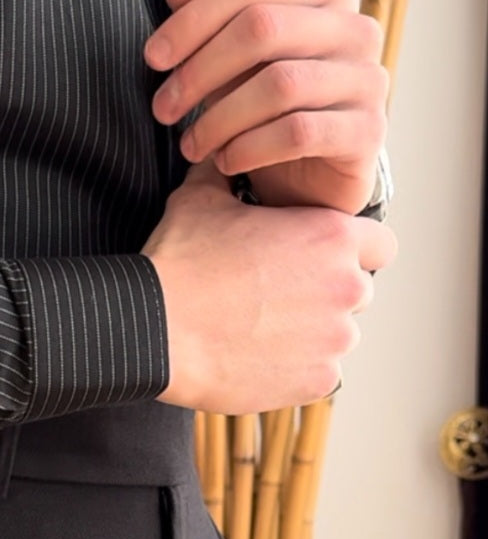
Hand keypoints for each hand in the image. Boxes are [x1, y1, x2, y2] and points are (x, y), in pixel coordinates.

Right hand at [141, 156, 398, 413]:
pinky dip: (293, 365)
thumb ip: (225, 176)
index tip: (322, 255)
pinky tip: (252, 353)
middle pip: (357, 290)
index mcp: (330, 238)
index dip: (354, 248)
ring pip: (336, 334)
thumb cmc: (180, 262)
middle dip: (326, 291)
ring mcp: (335, 340)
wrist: (156, 328)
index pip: (381, 243)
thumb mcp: (200, 199)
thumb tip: (221, 158)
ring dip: (309, 330)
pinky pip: (317, 371)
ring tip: (257, 326)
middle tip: (276, 292)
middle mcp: (346, 288)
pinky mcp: (317, 381)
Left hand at [143, 0, 389, 213]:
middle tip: (163, 108)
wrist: (309, 173)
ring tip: (191, 145)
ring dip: (219, 119)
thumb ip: (202, 4)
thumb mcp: (227, 51)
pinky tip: (226, 161)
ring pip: (279, 84)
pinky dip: (250, 148)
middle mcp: (356, 28)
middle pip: (262, 27)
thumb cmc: (265, 101)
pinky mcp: (369, 131)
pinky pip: (298, 132)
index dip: (193, 17)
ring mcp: (369, 79)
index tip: (153, 58)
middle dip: (199, 71)